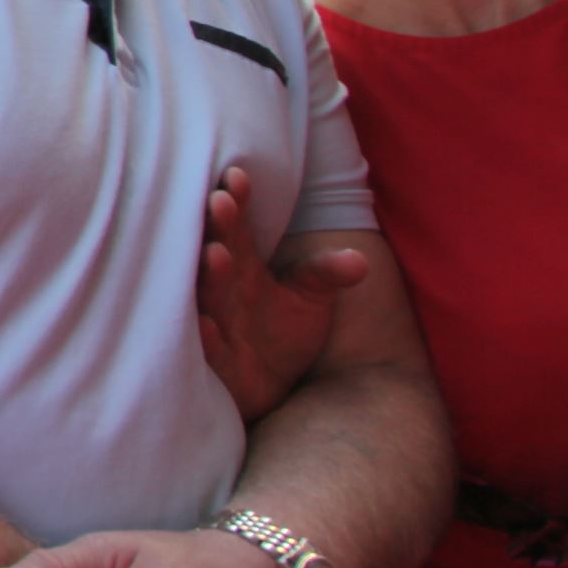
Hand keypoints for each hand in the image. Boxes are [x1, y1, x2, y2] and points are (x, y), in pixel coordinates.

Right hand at [194, 167, 365, 423]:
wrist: (268, 391)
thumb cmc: (280, 338)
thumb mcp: (312, 301)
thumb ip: (327, 276)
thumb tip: (361, 261)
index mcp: (243, 268)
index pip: (238, 229)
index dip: (237, 203)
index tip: (238, 176)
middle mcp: (224, 290)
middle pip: (217, 253)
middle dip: (217, 229)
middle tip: (220, 202)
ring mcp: (216, 323)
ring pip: (207, 296)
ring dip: (209, 275)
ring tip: (216, 253)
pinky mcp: (216, 363)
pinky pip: (207, 349)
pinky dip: (205, 336)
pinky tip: (206, 323)